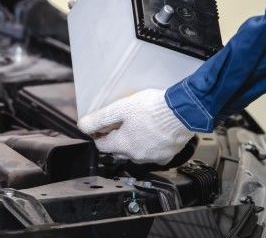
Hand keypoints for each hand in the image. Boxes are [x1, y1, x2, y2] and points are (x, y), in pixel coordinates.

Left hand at [77, 88, 193, 164]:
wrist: (182, 111)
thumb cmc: (153, 108)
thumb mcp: (120, 108)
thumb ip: (100, 118)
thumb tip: (82, 126)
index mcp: (123, 145)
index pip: (101, 146)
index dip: (99, 134)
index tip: (102, 125)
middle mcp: (136, 156)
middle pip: (118, 150)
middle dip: (116, 138)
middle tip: (121, 121)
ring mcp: (152, 158)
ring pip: (136, 152)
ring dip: (133, 142)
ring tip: (138, 124)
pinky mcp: (166, 156)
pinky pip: (152, 153)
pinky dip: (150, 145)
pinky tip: (153, 132)